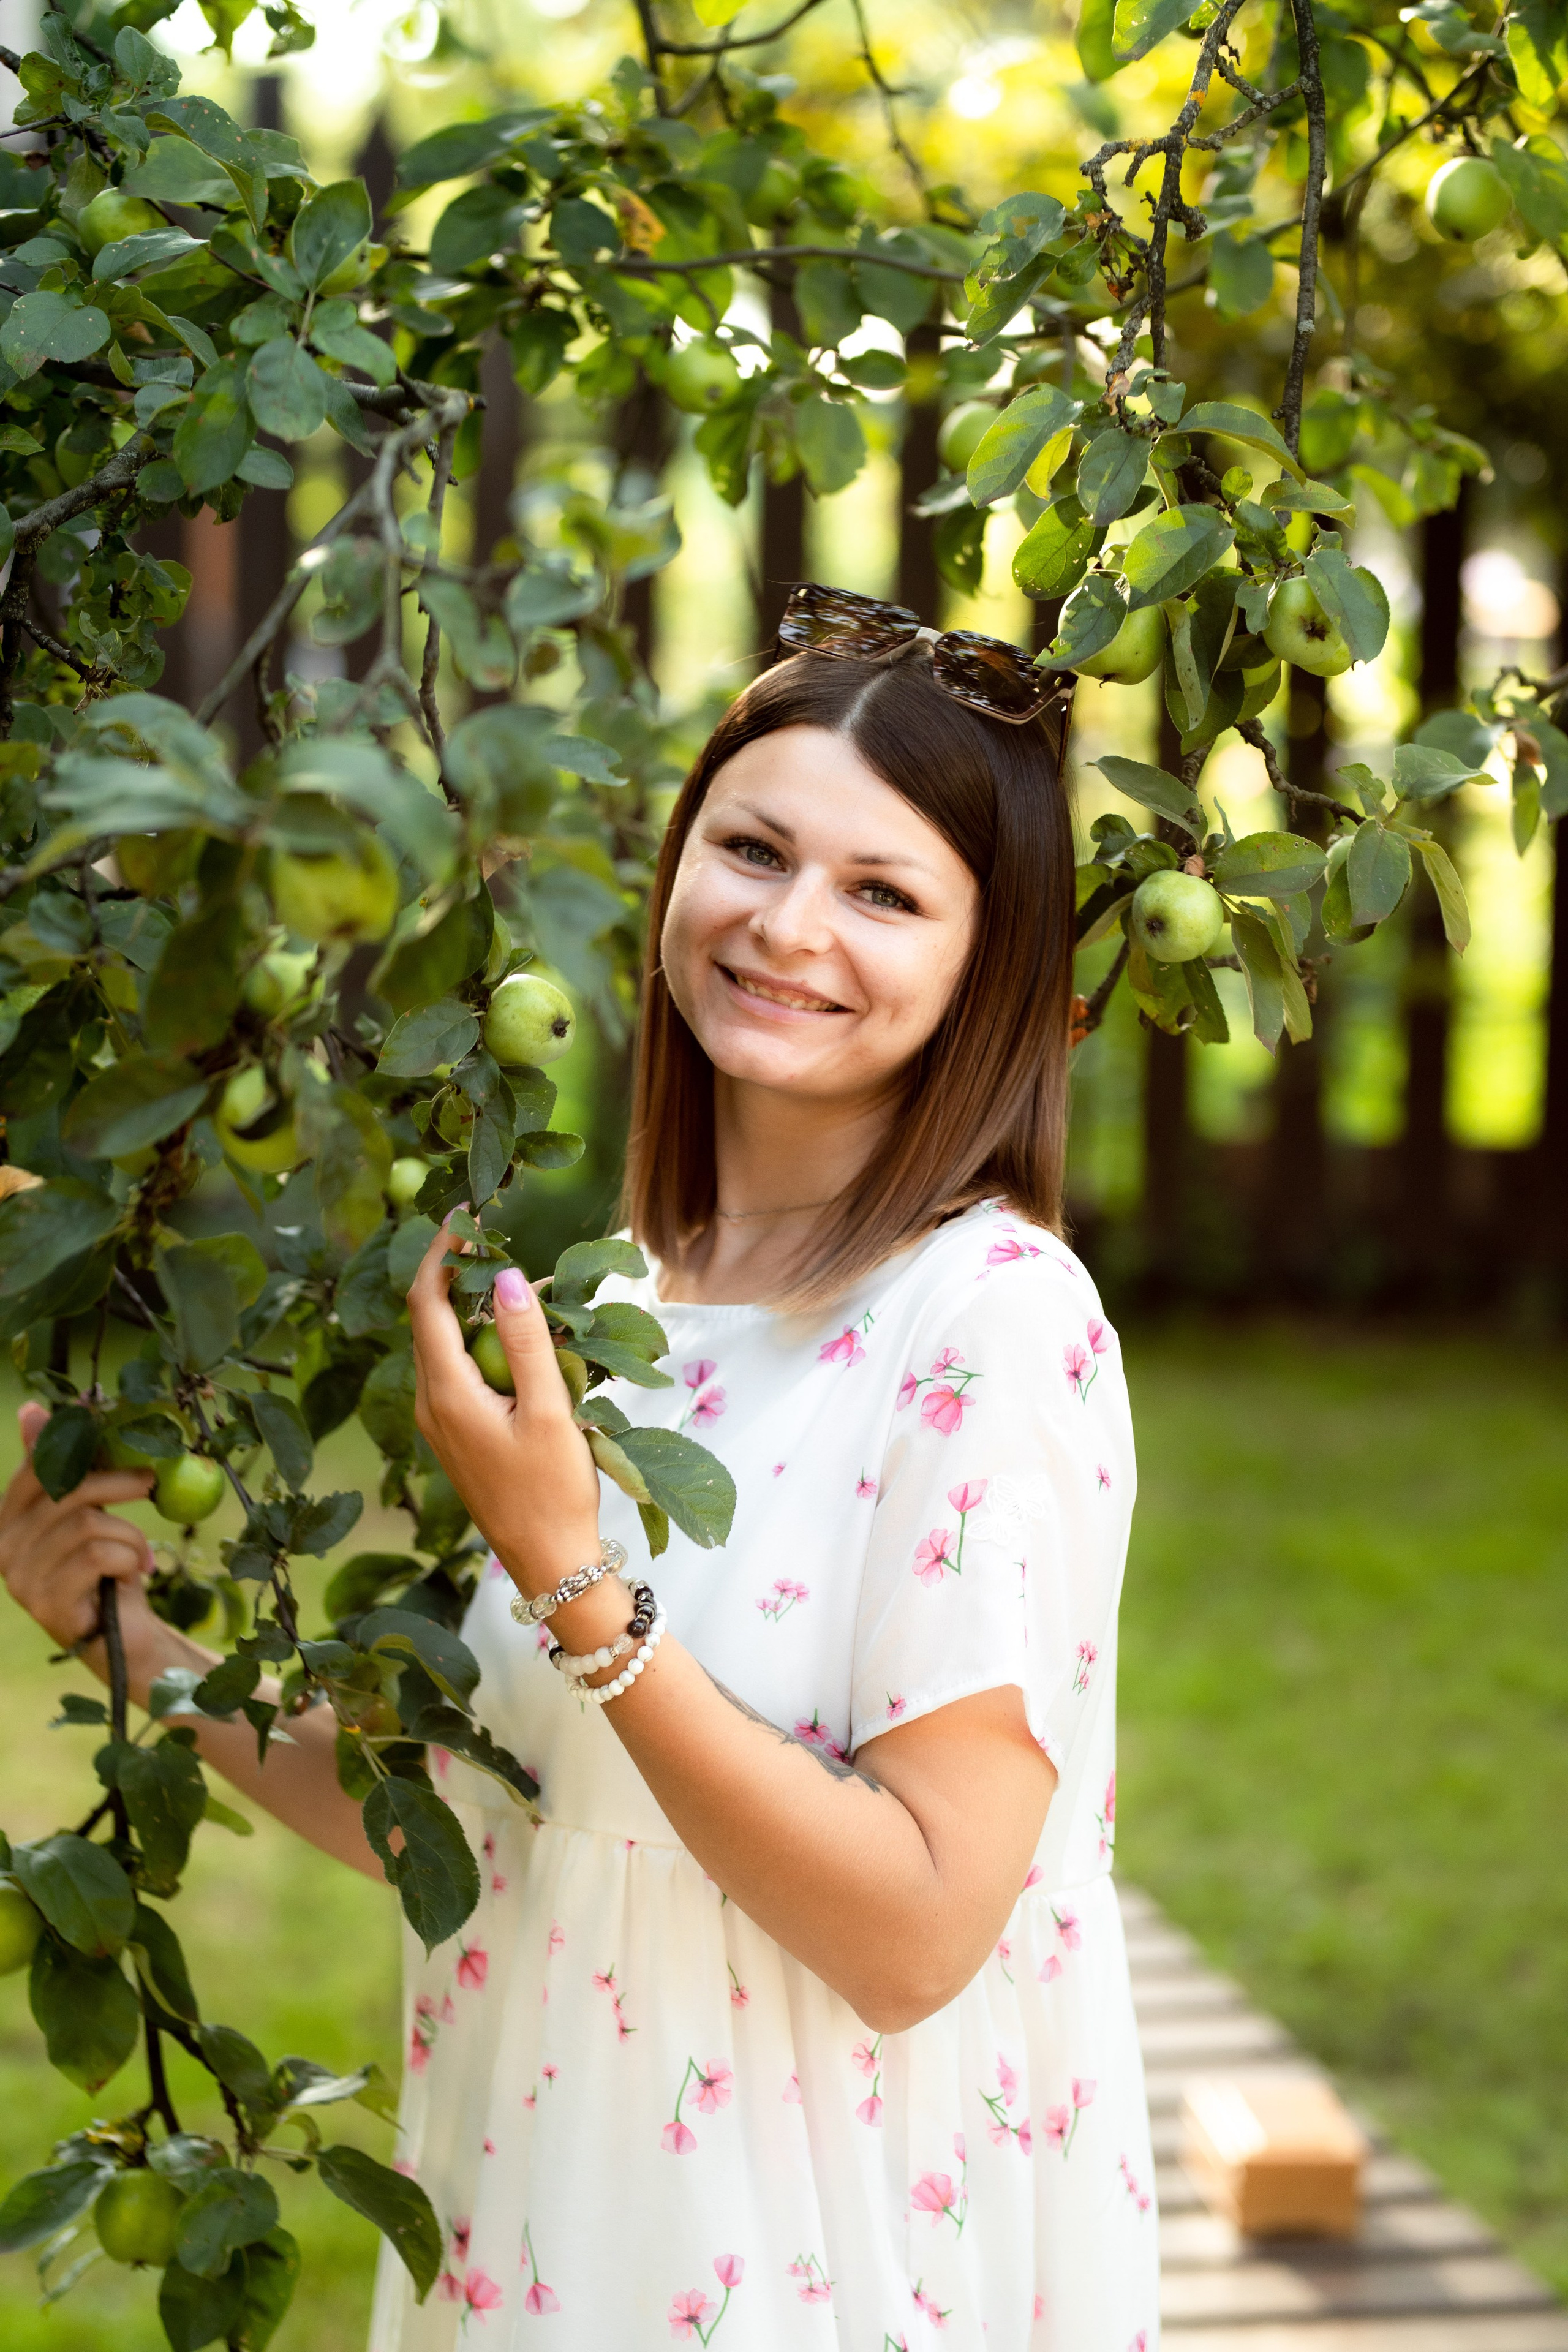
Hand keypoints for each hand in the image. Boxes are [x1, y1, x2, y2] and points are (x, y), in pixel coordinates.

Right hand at [0, 1402, 158, 1656]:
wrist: (123, 1635)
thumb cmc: (106, 1566)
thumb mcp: (89, 1510)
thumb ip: (64, 1468)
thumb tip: (31, 1409)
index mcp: (8, 1521)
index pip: (35, 1470)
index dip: (68, 1445)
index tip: (99, 1421)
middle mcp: (4, 1548)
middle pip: (66, 1491)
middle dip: (118, 1482)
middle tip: (150, 1482)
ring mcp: (20, 1579)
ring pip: (88, 1523)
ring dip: (130, 1534)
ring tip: (140, 1552)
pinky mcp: (46, 1603)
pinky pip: (98, 1555)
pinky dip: (129, 1558)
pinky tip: (135, 1573)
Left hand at [407, 1224, 602, 1601]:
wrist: (550, 1563)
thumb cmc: (553, 1491)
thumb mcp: (549, 1412)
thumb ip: (527, 1342)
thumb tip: (505, 1275)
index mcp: (446, 1393)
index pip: (426, 1302)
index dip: (441, 1252)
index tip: (466, 1214)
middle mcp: (429, 1403)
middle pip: (428, 1318)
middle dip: (455, 1272)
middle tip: (495, 1236)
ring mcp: (438, 1421)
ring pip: (443, 1344)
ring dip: (470, 1307)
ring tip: (515, 1282)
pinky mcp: (455, 1433)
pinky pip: (456, 1370)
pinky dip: (479, 1341)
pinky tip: (518, 1339)